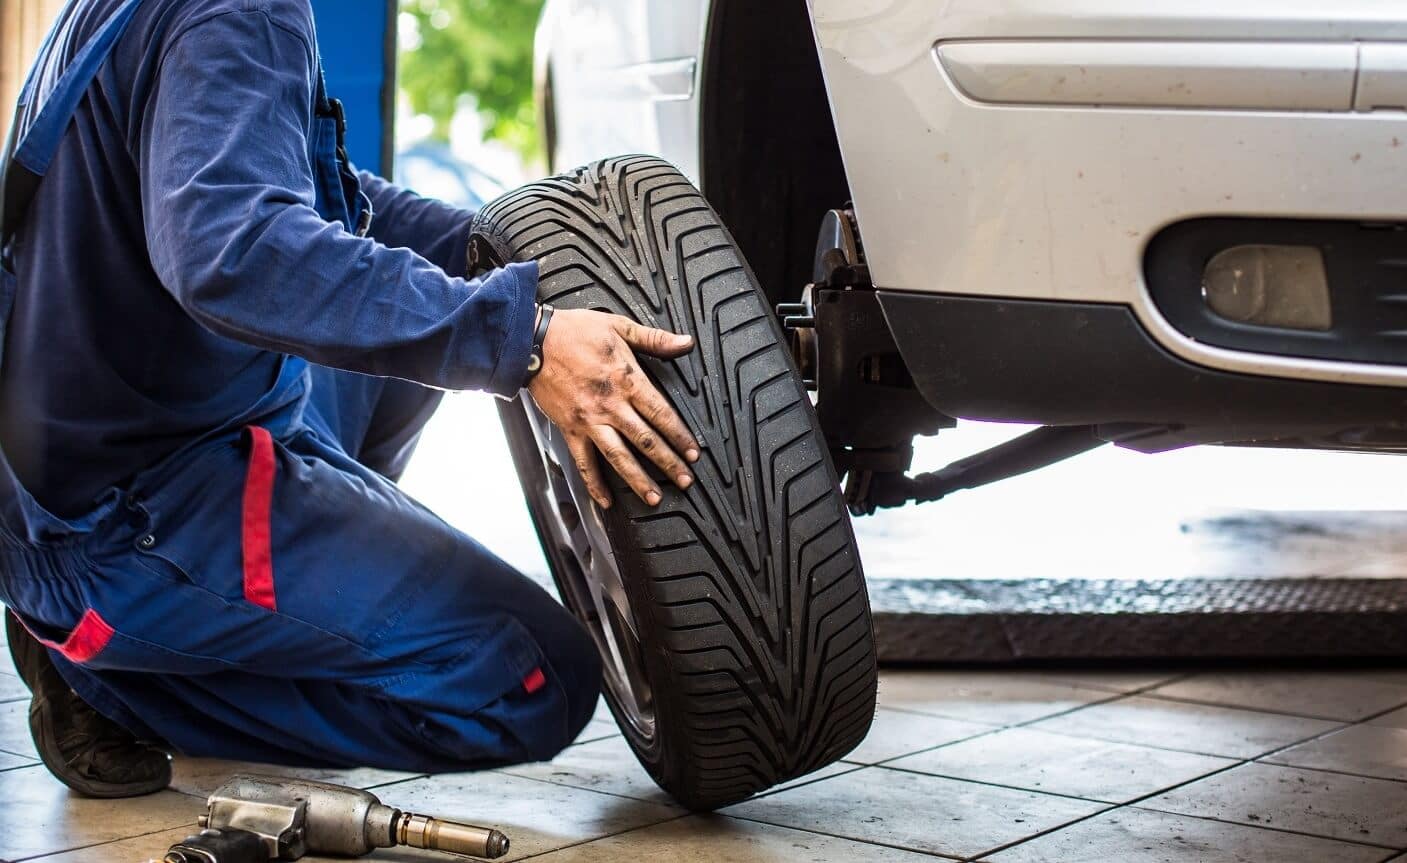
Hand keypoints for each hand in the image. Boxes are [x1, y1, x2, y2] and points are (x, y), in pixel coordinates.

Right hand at [526, 307, 699, 508]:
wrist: (531, 341)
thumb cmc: (573, 332)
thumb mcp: (619, 326)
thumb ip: (655, 339)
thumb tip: (686, 342)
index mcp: (627, 380)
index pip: (661, 414)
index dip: (680, 436)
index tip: (693, 453)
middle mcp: (610, 405)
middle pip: (646, 440)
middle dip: (668, 463)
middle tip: (685, 481)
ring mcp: (589, 420)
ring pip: (618, 457)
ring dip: (637, 480)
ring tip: (654, 498)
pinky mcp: (570, 429)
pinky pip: (584, 462)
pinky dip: (594, 484)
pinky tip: (605, 500)